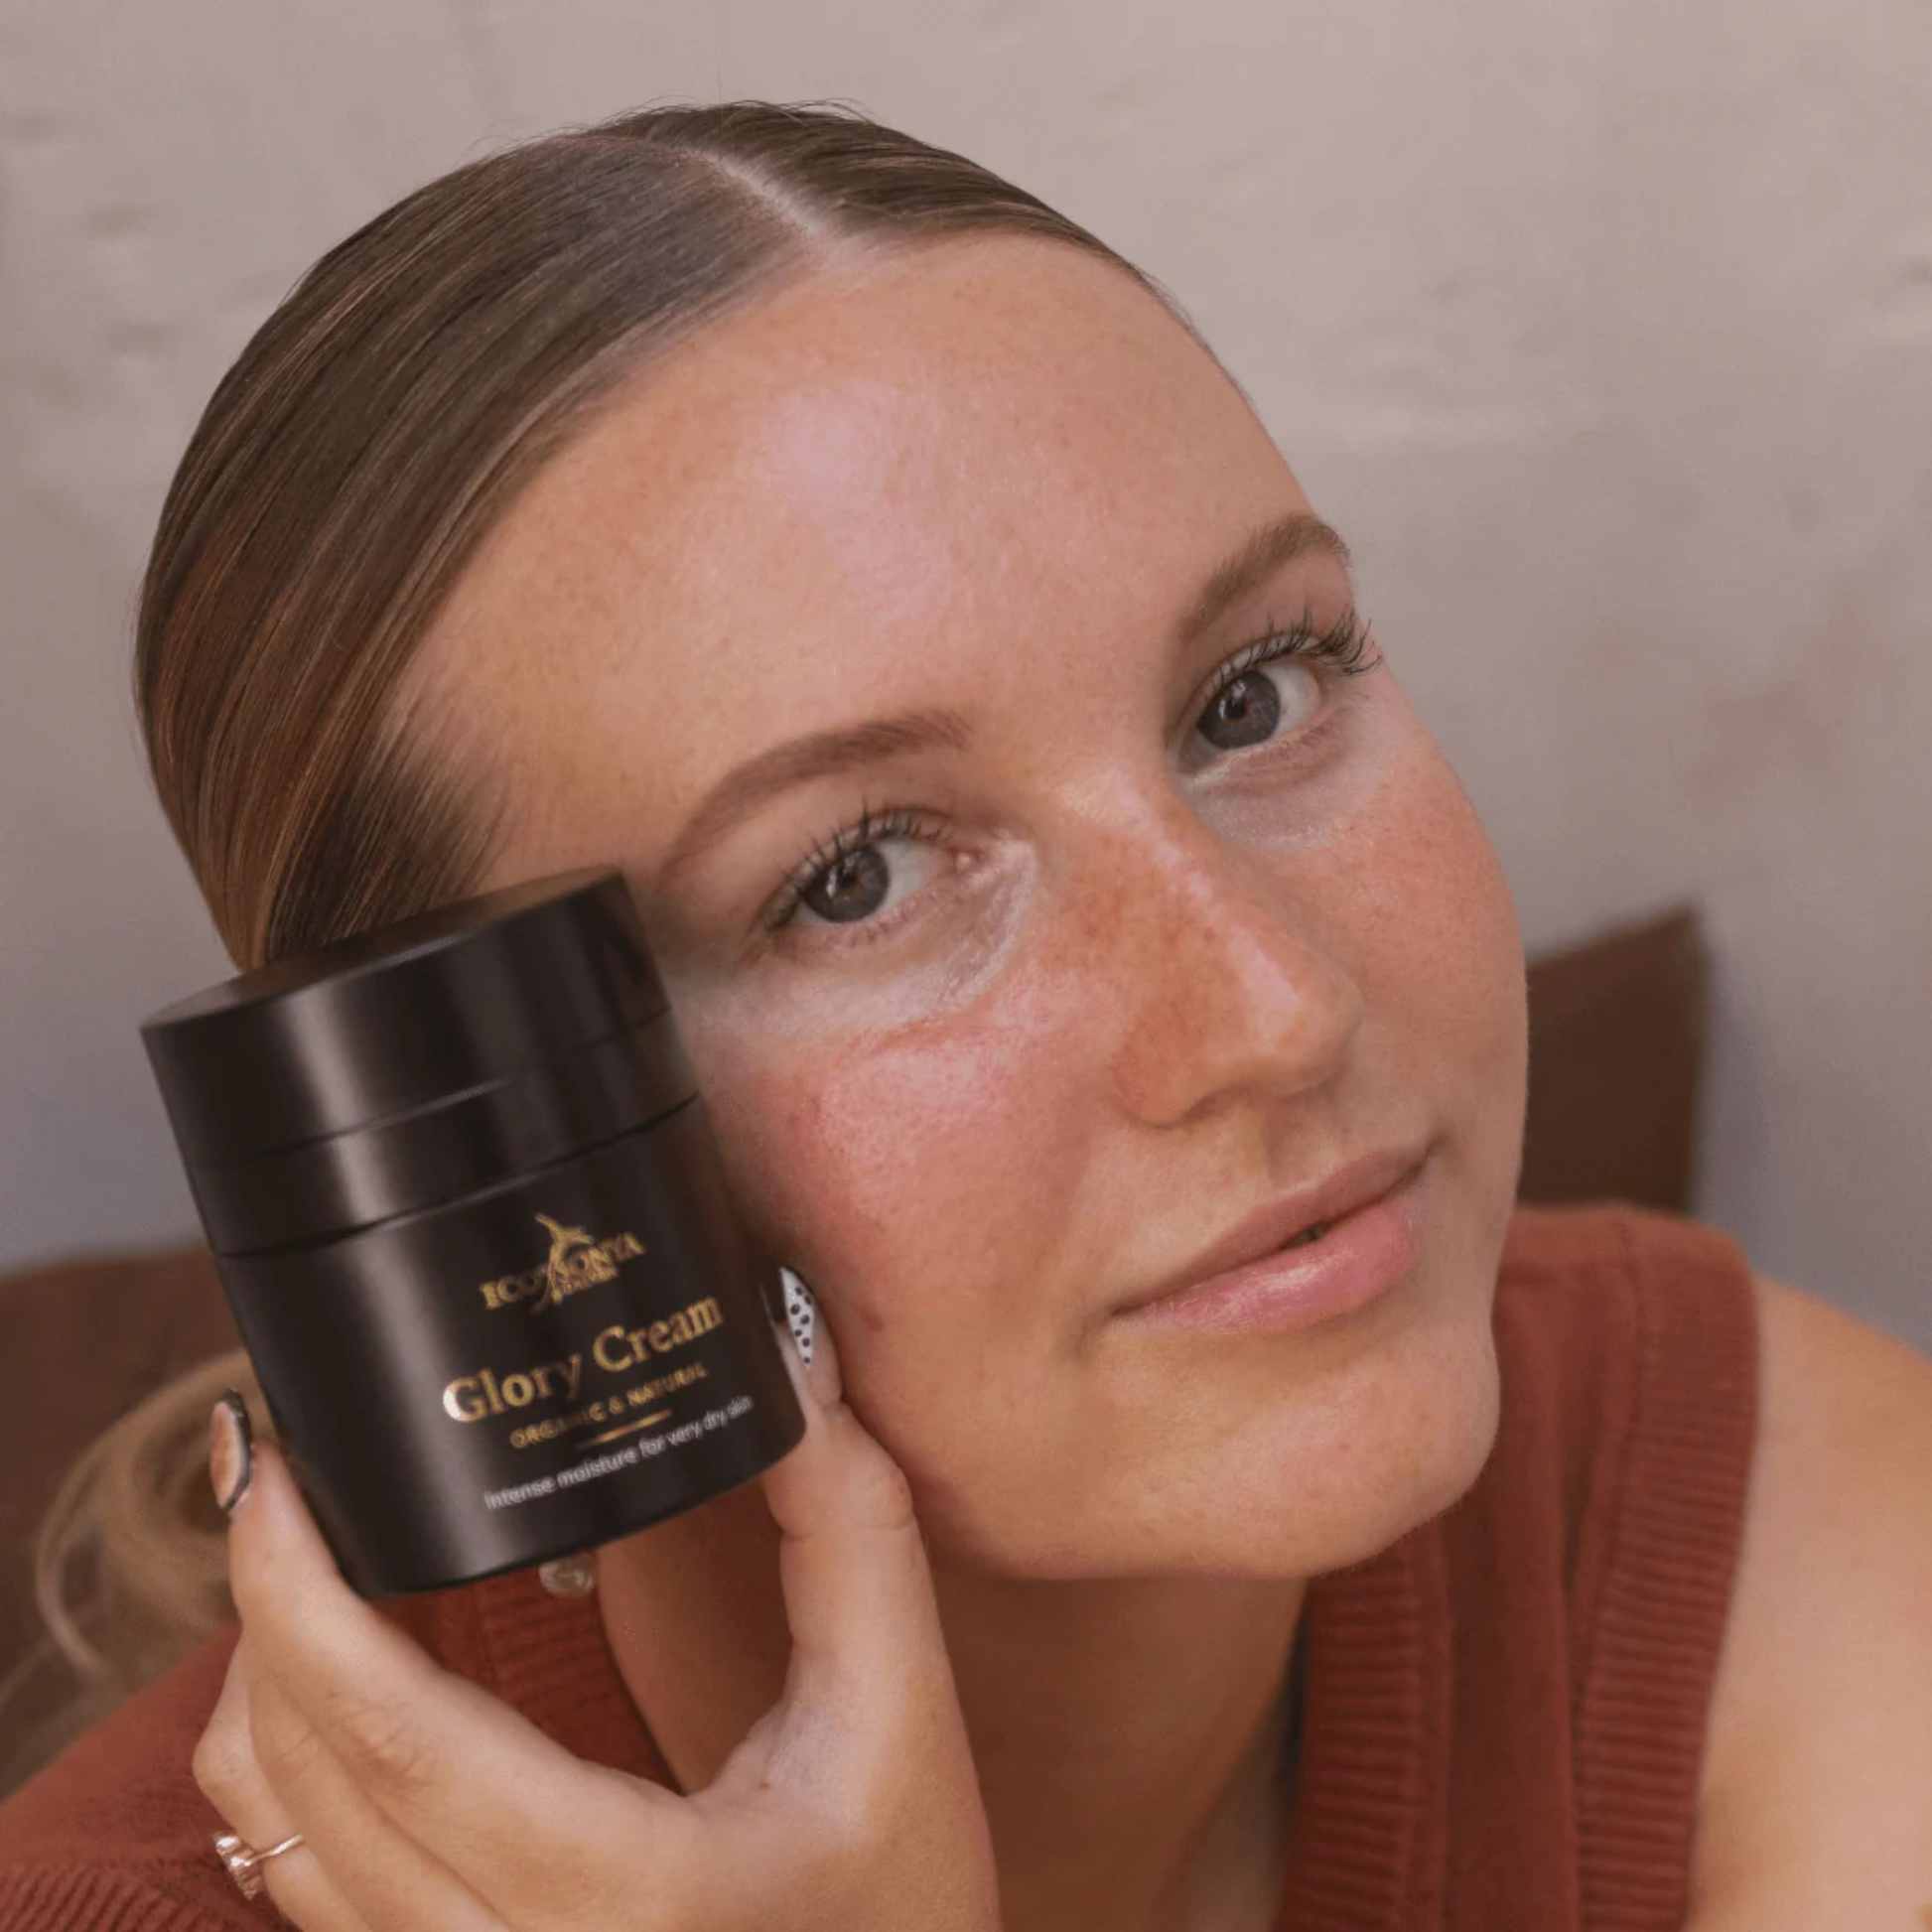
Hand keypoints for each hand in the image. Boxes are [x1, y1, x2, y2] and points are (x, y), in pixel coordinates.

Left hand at [193, 1319, 1002, 1929]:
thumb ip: (849, 1523)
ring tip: (304, 1556)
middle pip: (300, 1772)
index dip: (296, 1591)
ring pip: (273, 1834)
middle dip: (261, 1600)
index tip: (270, 1469)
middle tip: (281, 1471)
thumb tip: (788, 1353)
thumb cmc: (904, 1910)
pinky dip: (289, 1763)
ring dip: (266, 1679)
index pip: (395, 1735)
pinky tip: (334, 1677)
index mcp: (620, 1894)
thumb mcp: (901, 1716)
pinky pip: (303, 1882)